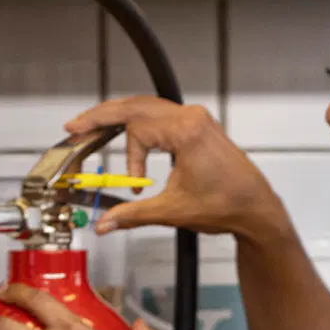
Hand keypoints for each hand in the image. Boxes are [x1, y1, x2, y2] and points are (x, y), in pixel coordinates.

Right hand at [61, 97, 290, 244]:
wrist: (255, 209)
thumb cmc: (226, 205)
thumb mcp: (172, 211)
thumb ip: (132, 214)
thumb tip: (104, 223)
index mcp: (186, 131)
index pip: (137, 128)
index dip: (129, 157)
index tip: (133, 181)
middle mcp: (191, 117)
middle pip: (136, 105)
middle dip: (103, 116)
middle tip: (75, 127)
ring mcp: (196, 119)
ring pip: (147, 107)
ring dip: (119, 118)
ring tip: (92, 126)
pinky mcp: (198, 126)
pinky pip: (160, 116)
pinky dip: (139, 124)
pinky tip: (127, 135)